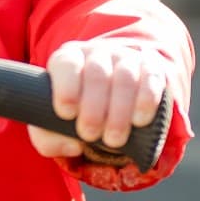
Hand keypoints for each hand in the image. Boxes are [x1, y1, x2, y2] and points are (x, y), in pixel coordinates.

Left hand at [27, 41, 170, 159]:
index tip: (66, 114)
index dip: (66, 88)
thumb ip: (48, 139)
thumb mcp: (50, 126)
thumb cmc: (74, 114)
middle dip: (93, 107)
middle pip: (97, 72)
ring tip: (113, 139)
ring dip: (119, 110)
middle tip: (89, 135)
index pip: (66, 64)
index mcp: (68, 59)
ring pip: (125, 77)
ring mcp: (125, 58)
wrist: (108, 104)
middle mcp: (97, 54)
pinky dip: (146, 100)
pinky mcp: (150, 68)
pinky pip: (151, 78)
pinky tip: (139, 121)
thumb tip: (73, 146)